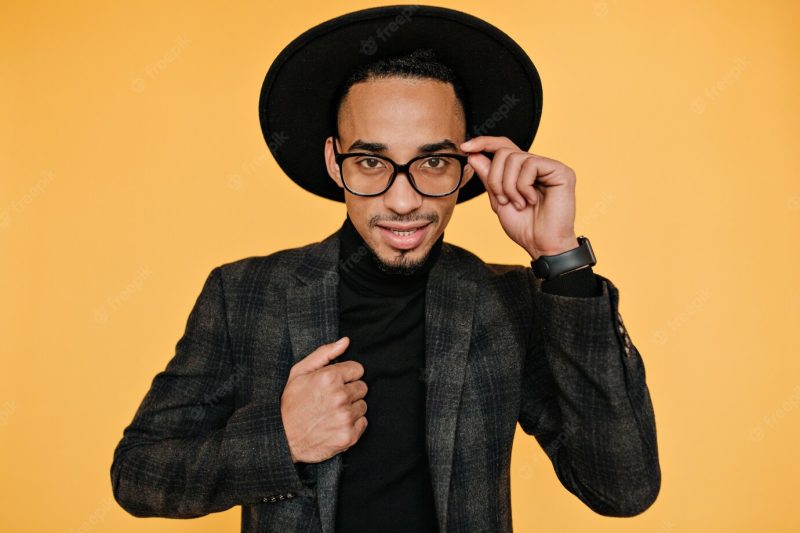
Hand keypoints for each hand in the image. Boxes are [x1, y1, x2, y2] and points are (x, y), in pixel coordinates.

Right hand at [280, 337, 367, 462]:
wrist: (282, 438)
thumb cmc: (290, 403)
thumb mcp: (300, 372)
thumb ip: (324, 353)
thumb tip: (346, 341)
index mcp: (330, 378)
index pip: (358, 369)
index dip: (346, 375)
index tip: (335, 383)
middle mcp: (340, 397)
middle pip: (362, 387)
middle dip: (349, 391)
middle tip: (331, 399)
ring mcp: (345, 417)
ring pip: (362, 406)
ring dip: (351, 408)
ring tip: (332, 412)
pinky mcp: (349, 436)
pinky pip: (363, 423)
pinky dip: (353, 424)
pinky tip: (336, 424)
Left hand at [461, 136, 579, 259]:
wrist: (542, 245)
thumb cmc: (524, 227)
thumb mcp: (498, 201)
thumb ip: (488, 177)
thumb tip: (474, 154)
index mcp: (522, 171)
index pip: (502, 146)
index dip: (483, 143)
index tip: (465, 147)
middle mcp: (536, 165)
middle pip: (504, 151)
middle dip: (495, 178)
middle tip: (503, 200)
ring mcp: (549, 166)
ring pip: (514, 158)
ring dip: (509, 186)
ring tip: (519, 204)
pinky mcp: (561, 171)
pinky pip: (531, 164)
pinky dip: (523, 186)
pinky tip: (531, 201)